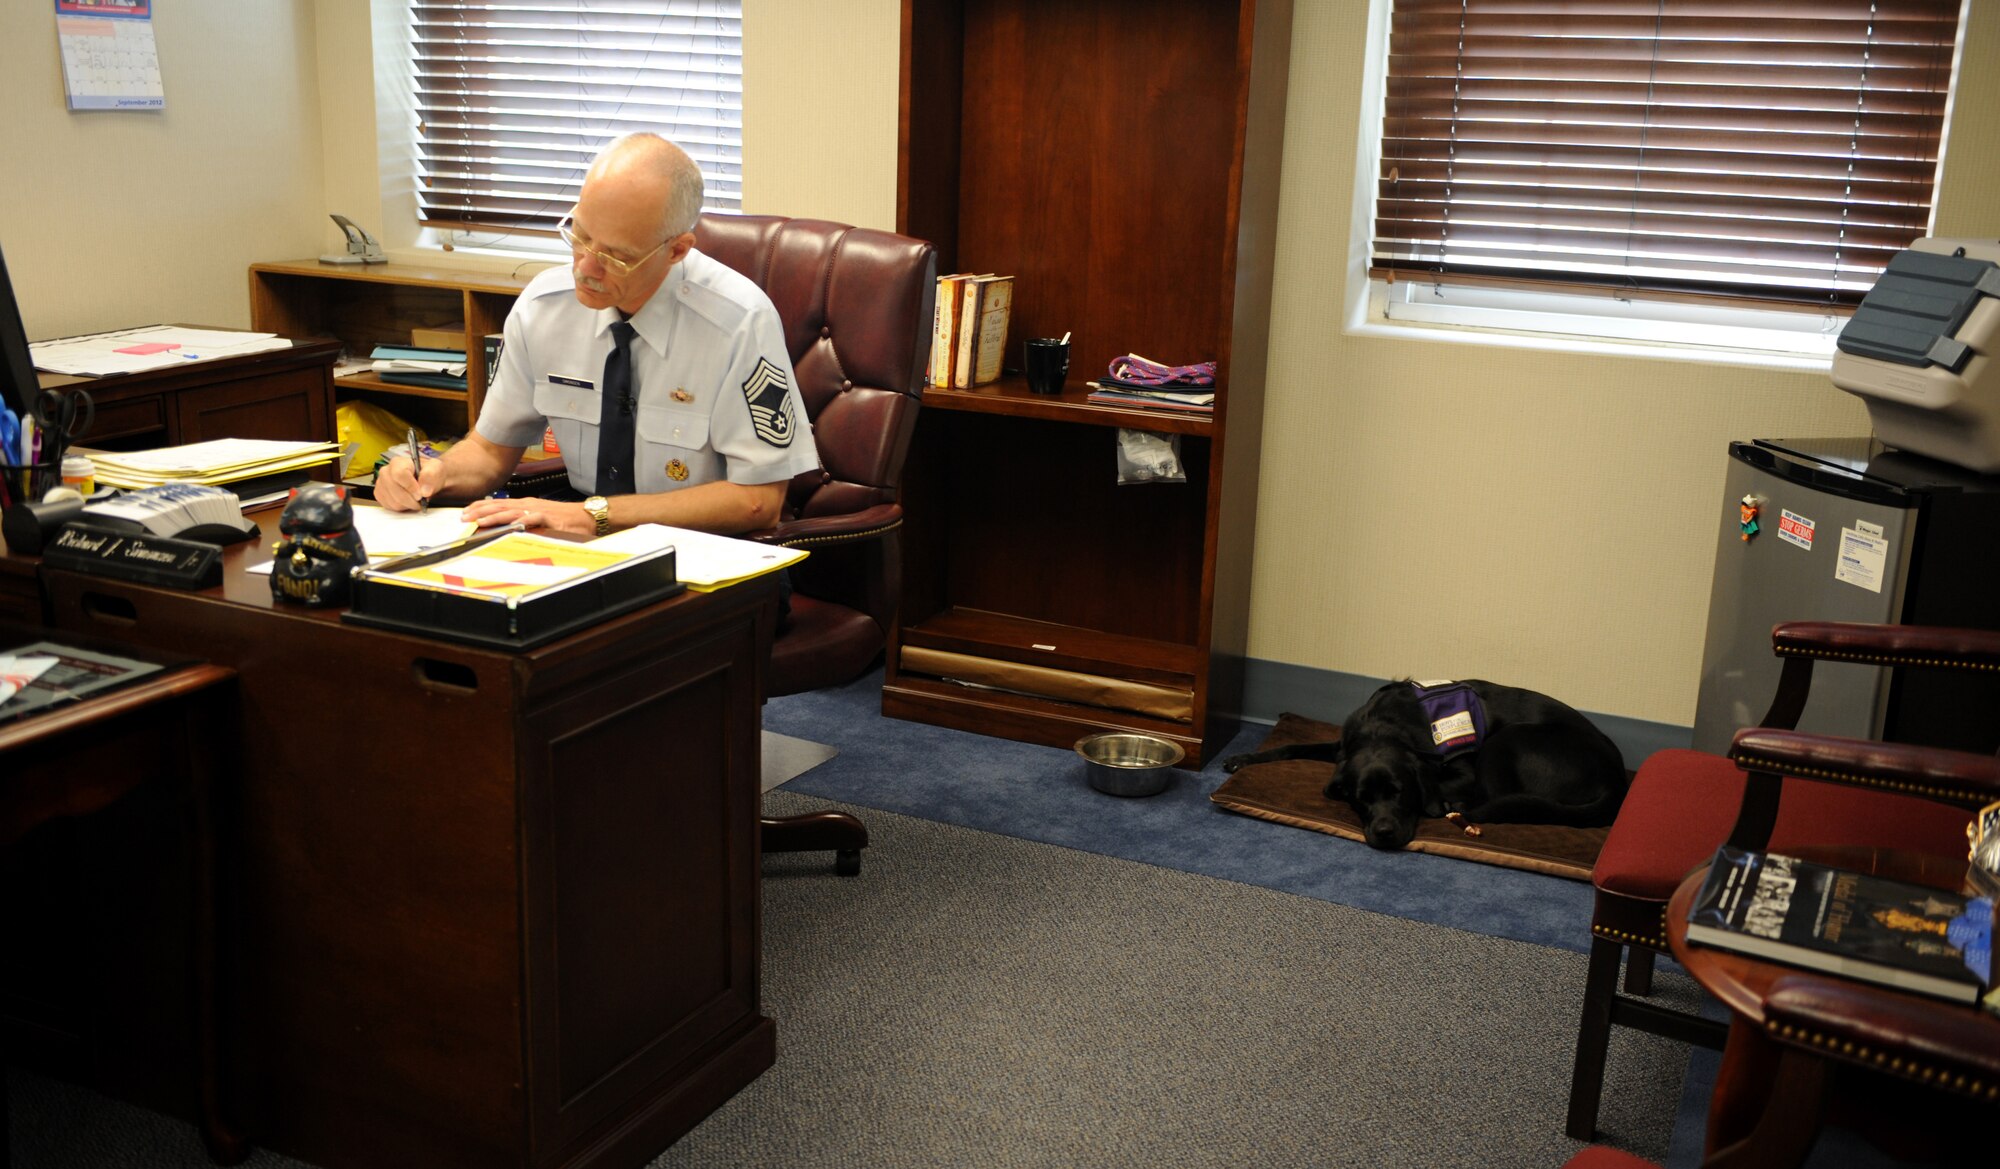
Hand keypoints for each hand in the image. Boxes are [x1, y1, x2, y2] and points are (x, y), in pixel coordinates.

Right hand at [375, 456, 444, 511]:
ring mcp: (381, 484)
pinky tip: (407, 501)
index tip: (420, 495)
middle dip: (410, 499)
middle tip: (421, 500)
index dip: (410, 487)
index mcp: (398, 462)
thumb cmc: (429, 473)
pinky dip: (401, 507)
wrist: (426, 480)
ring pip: (392, 501)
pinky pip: (389, 506)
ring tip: (415, 499)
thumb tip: (424, 491)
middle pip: (394, 490)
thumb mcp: (435, 469)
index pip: (399, 475)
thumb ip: (431, 476)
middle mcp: (386, 471)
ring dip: (407, 504)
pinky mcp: (380, 495)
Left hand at [461, 497, 592, 536]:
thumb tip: (505, 528)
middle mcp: (529, 505)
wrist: (587, 516)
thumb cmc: (564, 519)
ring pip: (511, 511)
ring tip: (479, 520)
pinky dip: (521, 522)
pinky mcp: (549, 518)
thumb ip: (523, 523)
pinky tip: (511, 525)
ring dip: (494, 516)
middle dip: (480, 511)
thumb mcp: (539, 520)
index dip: (481, 507)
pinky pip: (532, 519)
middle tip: (464, 516)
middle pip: (500, 506)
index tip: (466, 512)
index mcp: (525, 504)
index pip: (498, 504)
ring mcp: (538, 510)